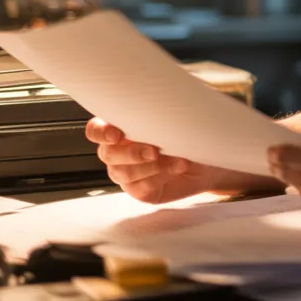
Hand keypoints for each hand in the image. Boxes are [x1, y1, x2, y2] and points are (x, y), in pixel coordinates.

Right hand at [86, 118, 214, 203]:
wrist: (204, 162)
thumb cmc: (184, 136)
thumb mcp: (172, 121)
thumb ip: (158, 116)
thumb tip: (161, 109)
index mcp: (118, 130)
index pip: (95, 131)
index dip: (100, 133)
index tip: (116, 134)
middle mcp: (117, 153)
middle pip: (108, 154)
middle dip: (131, 153)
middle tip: (154, 150)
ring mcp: (125, 174)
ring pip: (124, 173)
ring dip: (151, 166)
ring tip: (175, 159)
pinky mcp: (139, 191)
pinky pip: (141, 187)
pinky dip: (160, 177)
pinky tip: (176, 168)